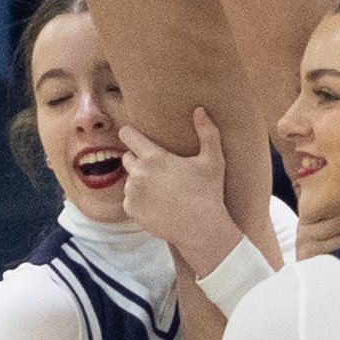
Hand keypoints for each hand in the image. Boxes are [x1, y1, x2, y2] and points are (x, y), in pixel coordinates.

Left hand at [119, 110, 234, 267]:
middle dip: (138, 160)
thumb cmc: (208, 193)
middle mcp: (138, 174)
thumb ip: (208, 133)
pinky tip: (157, 204)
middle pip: (126, 158)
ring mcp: (133, 193)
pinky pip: (130, 199)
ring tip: (160, 189)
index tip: (134, 135)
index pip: (127, 135)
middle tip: (157, 169)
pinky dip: (139, 200)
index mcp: (154, 158)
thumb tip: (200, 110)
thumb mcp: (213, 161)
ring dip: (139, 181)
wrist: (201, 229)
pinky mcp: (131, 210)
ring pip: (129, 180)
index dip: (130, 133)